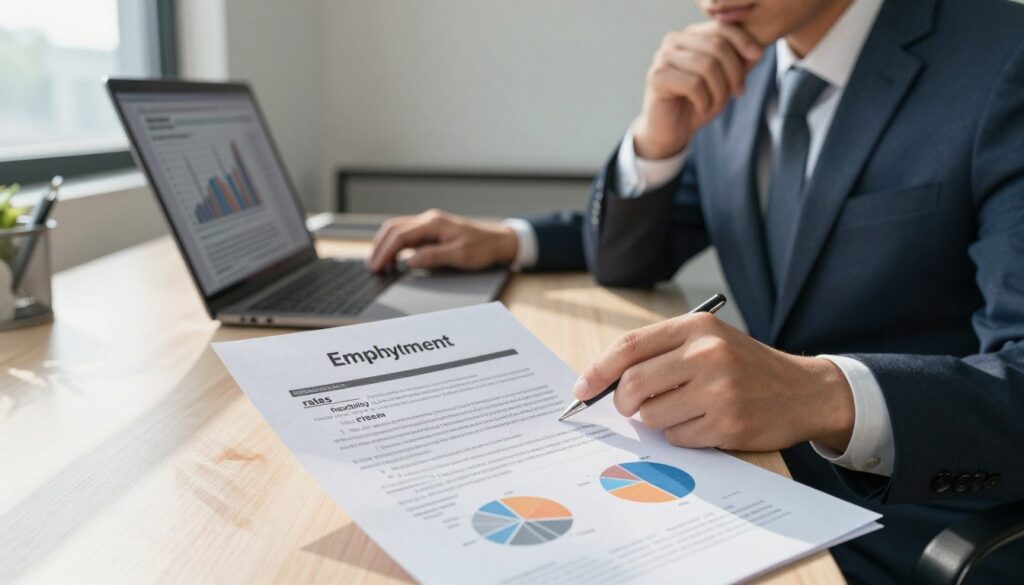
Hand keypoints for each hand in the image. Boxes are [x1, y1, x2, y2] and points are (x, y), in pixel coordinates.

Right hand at [367, 209, 518, 271]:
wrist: (499, 242)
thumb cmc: (483, 248)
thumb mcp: (460, 255)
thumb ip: (433, 257)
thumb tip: (409, 261)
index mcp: (433, 223)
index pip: (400, 236)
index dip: (385, 252)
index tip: (376, 267)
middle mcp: (428, 220)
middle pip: (393, 228)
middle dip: (379, 247)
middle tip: (372, 267)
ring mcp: (429, 224)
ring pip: (397, 229)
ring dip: (385, 245)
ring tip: (380, 265)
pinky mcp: (432, 231)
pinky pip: (406, 234)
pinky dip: (395, 245)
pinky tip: (395, 259)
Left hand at [571, 313, 854, 451]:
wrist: (804, 391)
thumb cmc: (744, 366)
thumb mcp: (707, 341)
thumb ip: (660, 352)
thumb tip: (601, 380)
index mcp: (697, 327)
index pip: (629, 347)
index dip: (598, 371)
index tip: (581, 389)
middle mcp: (707, 354)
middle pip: (632, 384)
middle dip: (622, 402)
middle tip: (629, 407)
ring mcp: (719, 390)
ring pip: (652, 415)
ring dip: (655, 420)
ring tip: (682, 410)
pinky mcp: (728, 423)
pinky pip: (677, 437)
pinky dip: (680, 435)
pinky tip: (703, 424)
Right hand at [634, 22, 762, 159]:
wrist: (670, 130)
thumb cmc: (696, 103)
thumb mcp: (725, 81)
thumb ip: (740, 64)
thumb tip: (758, 51)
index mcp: (690, 36)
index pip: (721, 27)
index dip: (742, 40)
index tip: (757, 57)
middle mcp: (674, 41)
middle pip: (717, 46)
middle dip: (734, 72)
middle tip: (738, 93)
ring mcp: (662, 58)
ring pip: (707, 66)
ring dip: (720, 91)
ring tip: (718, 105)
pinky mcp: (657, 77)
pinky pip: (693, 84)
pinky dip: (704, 101)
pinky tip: (702, 108)